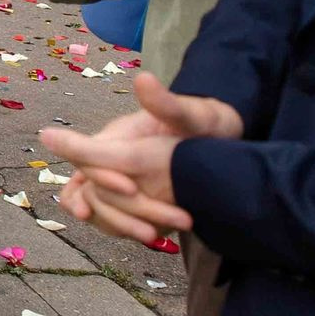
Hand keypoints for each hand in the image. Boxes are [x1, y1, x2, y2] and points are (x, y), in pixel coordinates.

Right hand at [42, 74, 241, 243]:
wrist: (225, 143)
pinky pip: (113, 220)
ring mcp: (120, 183)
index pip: (89, 157)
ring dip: (122, 224)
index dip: (101, 175)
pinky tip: (152, 237)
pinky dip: (124, 229)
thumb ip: (165, 103)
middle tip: (156, 226)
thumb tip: (143, 78)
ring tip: (155, 236)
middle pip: (94, 190)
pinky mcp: (133, 202)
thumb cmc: (205, 122)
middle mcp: (111, 161)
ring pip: (100, 209)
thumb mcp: (192, 113)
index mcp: (117, 137)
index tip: (130, 188)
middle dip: (122, 210)